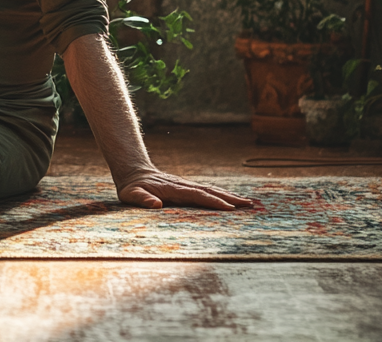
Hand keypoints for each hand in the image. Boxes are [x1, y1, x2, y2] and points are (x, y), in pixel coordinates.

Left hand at [117, 169, 255, 209]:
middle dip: (230, 198)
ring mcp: (187, 185)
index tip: (229, 208)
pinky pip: (208, 191)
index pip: (198, 196)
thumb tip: (156, 205)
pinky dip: (222, 195)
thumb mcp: (132, 194)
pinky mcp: (188, 188)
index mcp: (174, 189)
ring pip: (212, 189)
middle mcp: (184, 185)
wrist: (134, 172)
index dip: (214, 201)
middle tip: (249, 205)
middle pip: (211, 191)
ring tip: (248, 203)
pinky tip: (232, 200)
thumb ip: (143, 199)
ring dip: (230, 196)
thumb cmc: (132, 187)